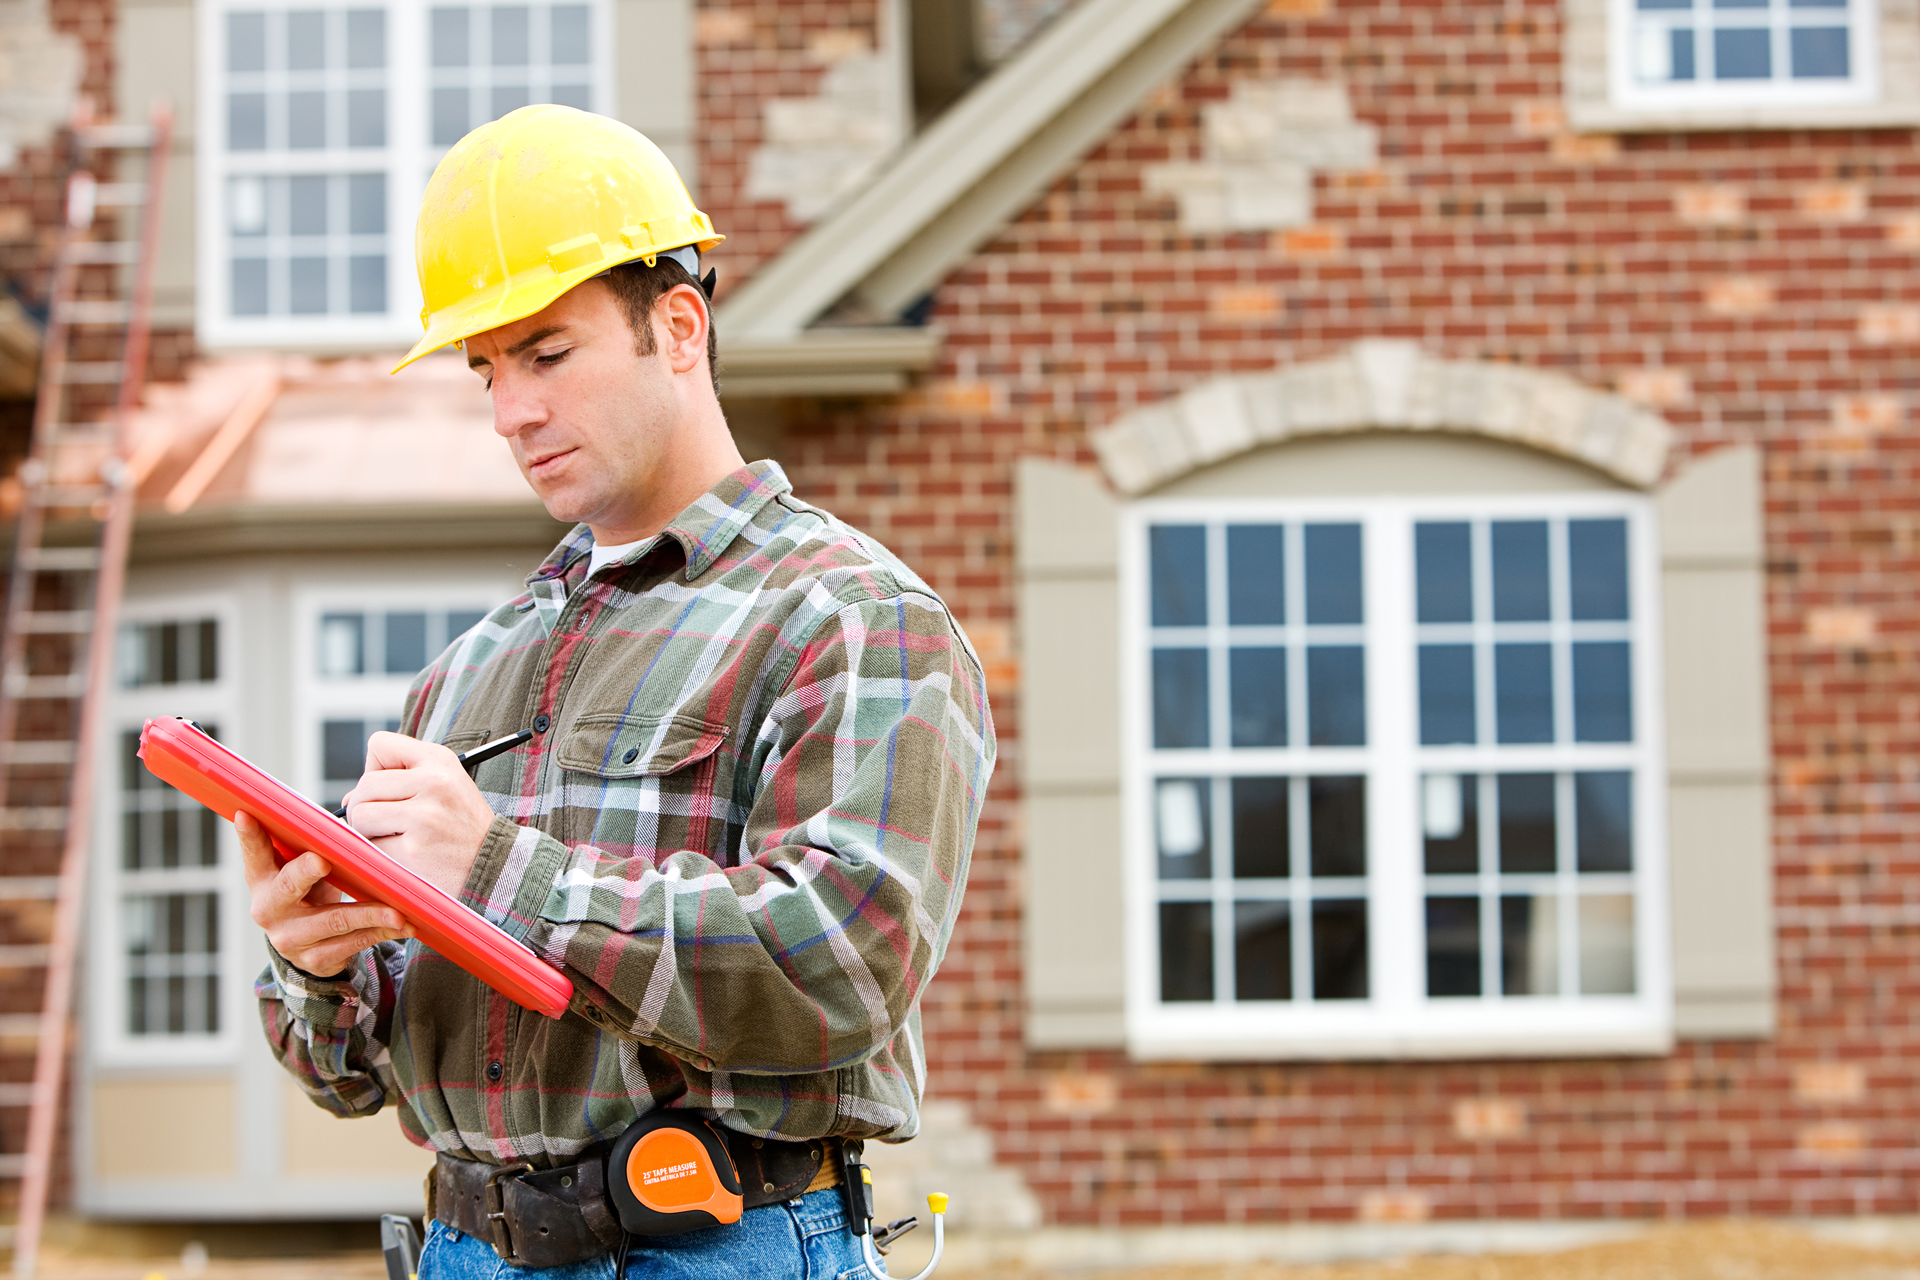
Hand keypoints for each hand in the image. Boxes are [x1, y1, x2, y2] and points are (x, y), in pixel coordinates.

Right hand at [237, 811, 411, 977]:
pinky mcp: (315, 959)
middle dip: (306, 872)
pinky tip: (403, 925)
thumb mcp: (302, 870)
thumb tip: (346, 814)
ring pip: (334, 921)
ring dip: (370, 913)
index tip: (247, 815)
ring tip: (396, 910)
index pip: (253, 853)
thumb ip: (312, 846)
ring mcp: (290, 938)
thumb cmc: (309, 892)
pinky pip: (353, 943)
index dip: (249, 836)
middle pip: (288, 887)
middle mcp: (269, 909)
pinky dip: (382, 931)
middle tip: (322, 861)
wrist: (309, 946)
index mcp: (262, 879)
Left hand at [341, 732, 496, 897]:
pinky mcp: (412, 849)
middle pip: (365, 785)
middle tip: (393, 822)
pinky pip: (370, 846)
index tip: (394, 788)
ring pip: (360, 815)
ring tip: (399, 837)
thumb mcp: (443, 786)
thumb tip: (347, 800)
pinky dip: (380, 854)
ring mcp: (424, 816)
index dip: (376, 768)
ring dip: (370, 831)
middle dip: (368, 806)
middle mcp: (434, 781)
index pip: (380, 744)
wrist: (494, 864)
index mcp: (439, 760)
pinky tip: (406, 855)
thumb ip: (398, 780)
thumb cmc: (460, 826)